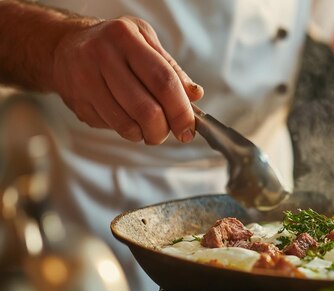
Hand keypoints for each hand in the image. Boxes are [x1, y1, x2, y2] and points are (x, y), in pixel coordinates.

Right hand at [51, 16, 202, 143]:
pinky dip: (126, 130)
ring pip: (126, 124)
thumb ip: (171, 68)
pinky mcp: (77, 102)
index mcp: (125, 38)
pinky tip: (127, 118)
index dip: (180, 110)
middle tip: (168, 131)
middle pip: (146, 109)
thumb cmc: (114, 44)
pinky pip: (110, 127)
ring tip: (149, 127)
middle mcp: (102, 56)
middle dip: (163, 130)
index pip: (163, 81)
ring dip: (145, 134)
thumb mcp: (145, 40)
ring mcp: (85, 80)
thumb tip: (195, 94)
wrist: (64, 45)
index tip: (188, 128)